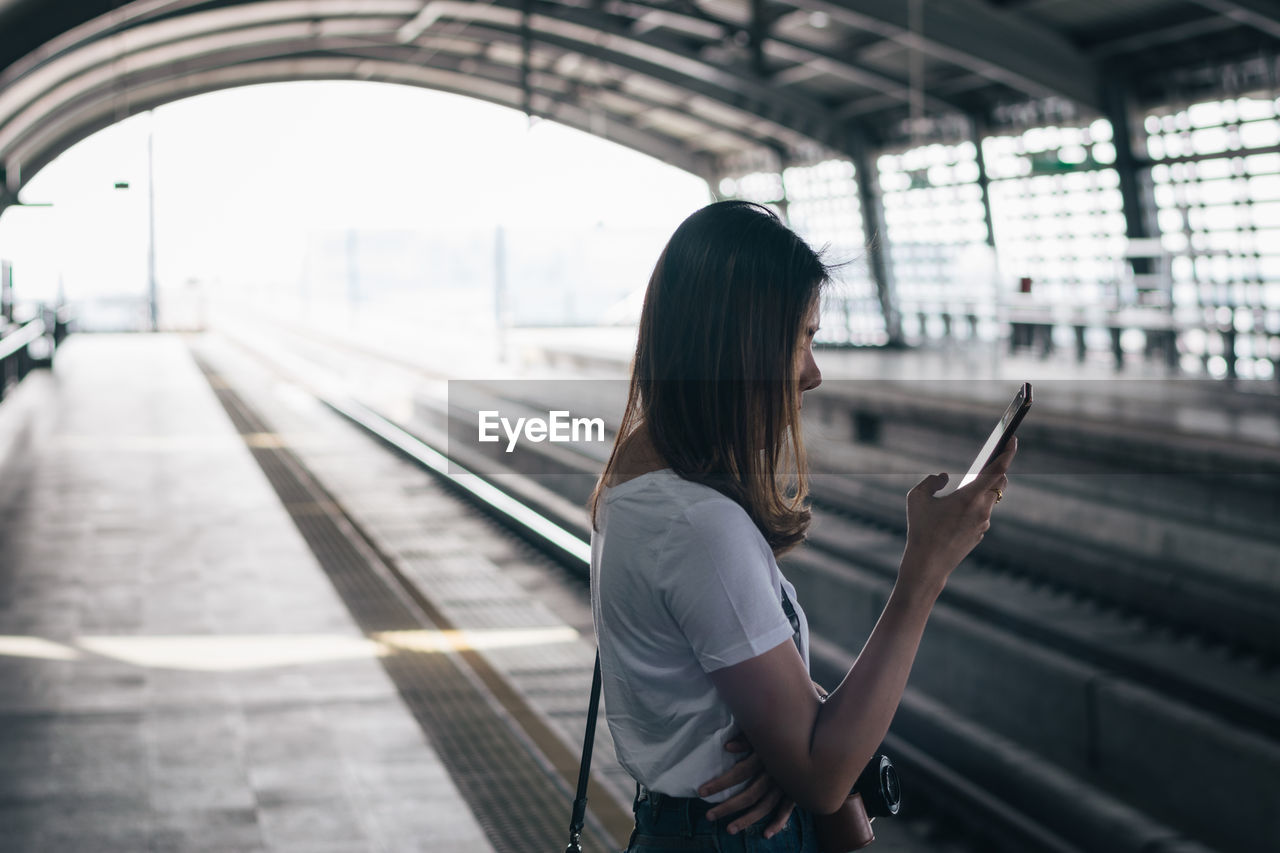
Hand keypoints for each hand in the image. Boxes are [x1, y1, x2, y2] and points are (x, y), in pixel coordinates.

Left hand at [698, 734, 795, 837]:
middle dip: (728, 807)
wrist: (812, 738)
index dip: (719, 783)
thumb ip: (746, 738)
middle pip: (749, 795)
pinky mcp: (796, 792)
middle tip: (709, 816)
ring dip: (747, 820)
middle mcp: (775, 774)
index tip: (701, 792)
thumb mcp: (762, 730)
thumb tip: (727, 746)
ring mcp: (787, 785)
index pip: (738, 773)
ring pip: (765, 807)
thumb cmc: (781, 730)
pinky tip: (766, 834)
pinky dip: (778, 823)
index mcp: (765, 757)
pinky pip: (787, 811)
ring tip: (729, 829)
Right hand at [902, 437, 1016, 591]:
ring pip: (991, 499)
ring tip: (975, 480)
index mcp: (969, 497)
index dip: (1007, 453)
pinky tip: (963, 507)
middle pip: (1000, 483)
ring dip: (985, 489)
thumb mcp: (916, 498)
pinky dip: (976, 506)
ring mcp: (983, 523)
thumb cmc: (920, 529)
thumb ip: (931, 482)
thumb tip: (944, 477)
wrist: (928, 564)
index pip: (997, 470)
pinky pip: (982, 514)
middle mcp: (982, 509)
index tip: (1012, 439)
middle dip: (998, 469)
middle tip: (994, 457)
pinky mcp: (979, 534)